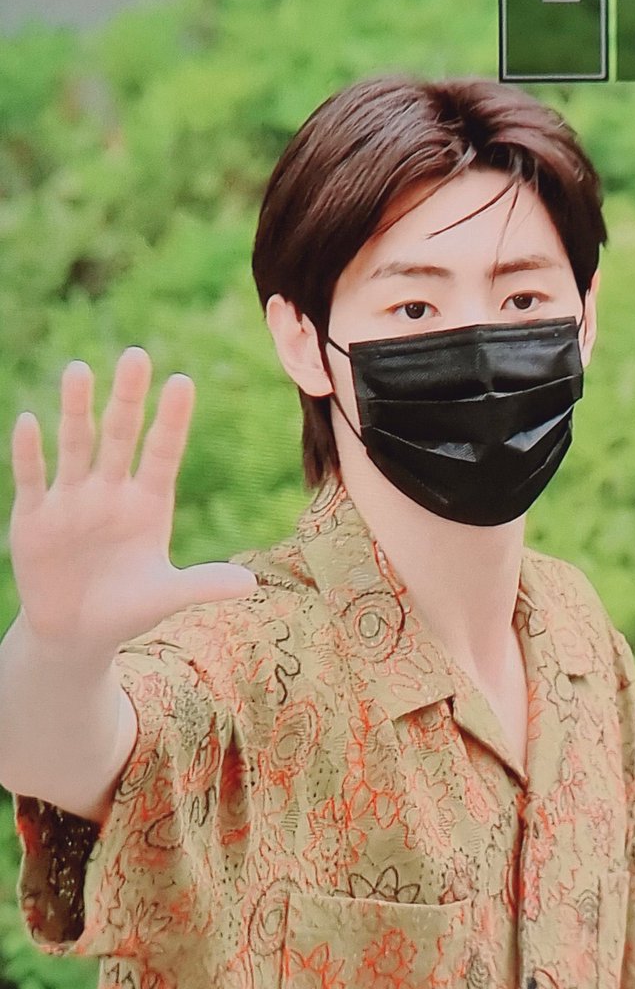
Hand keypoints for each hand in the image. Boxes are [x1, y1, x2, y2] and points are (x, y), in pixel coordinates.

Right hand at [8, 346, 258, 657]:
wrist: (75, 632)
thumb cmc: (128, 608)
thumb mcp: (165, 596)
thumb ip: (203, 585)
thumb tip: (252, 586)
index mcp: (148, 502)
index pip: (162, 452)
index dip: (171, 420)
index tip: (183, 381)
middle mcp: (111, 490)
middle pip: (121, 435)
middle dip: (127, 398)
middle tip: (137, 355)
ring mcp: (71, 499)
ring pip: (75, 445)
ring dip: (76, 410)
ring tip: (79, 370)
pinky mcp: (35, 517)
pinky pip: (33, 479)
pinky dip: (30, 454)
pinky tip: (29, 421)